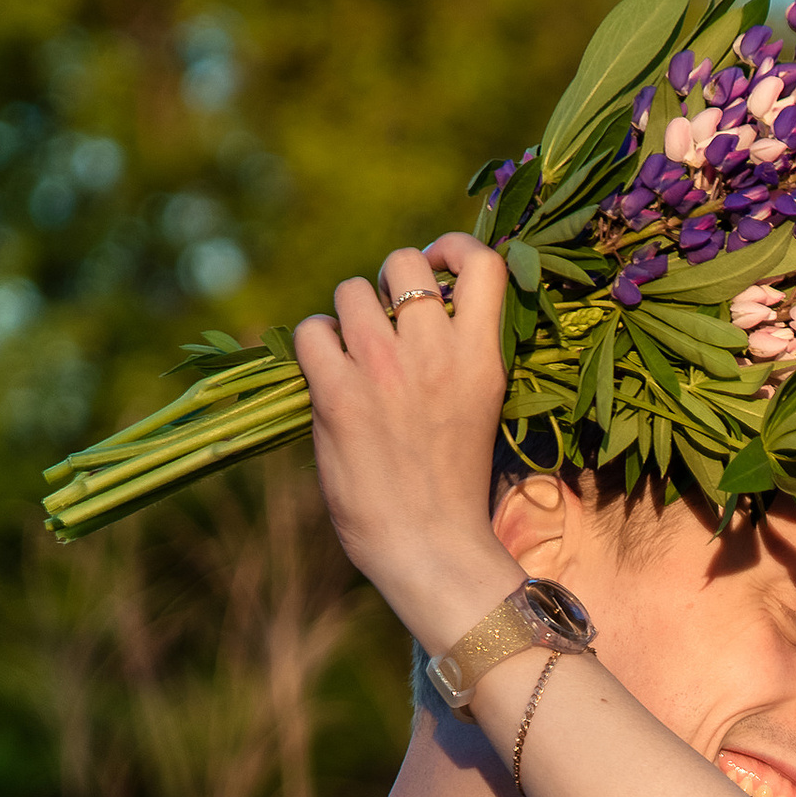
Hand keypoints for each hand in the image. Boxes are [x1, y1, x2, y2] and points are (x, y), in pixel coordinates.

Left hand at [296, 236, 515, 647]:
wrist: (430, 548)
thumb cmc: (455, 488)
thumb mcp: (481, 408)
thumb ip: (461, 355)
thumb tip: (424, 309)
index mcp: (483, 357)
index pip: (483, 263)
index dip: (454, 247)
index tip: (440, 268)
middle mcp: (436, 352)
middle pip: (405, 262)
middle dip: (391, 281)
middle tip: (386, 318)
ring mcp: (384, 370)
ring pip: (351, 289)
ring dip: (347, 312)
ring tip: (351, 349)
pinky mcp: (338, 394)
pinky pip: (311, 332)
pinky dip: (313, 344)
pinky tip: (324, 372)